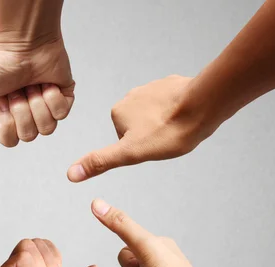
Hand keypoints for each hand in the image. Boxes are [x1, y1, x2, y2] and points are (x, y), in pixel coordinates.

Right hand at [68, 75, 218, 181]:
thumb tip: (70, 174)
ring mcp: (152, 87)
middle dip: (151, 134)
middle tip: (166, 138)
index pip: (123, 138)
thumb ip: (100, 161)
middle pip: (138, 125)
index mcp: (118, 111)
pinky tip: (187, 117)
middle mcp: (131, 96)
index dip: (139, 147)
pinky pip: (170, 102)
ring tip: (178, 129)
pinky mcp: (172, 84)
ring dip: (165, 123)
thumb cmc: (168, 131)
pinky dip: (177, 111)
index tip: (152, 145)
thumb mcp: (130, 154)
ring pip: (155, 114)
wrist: (203, 105)